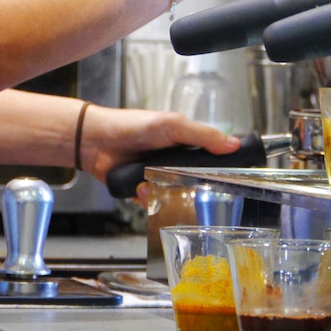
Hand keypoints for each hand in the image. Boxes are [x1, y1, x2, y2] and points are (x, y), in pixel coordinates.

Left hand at [78, 105, 241, 190]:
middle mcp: (173, 162)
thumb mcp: (173, 126)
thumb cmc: (133, 126)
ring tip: (152, 184)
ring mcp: (158, 177)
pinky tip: (140, 189)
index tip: (228, 180)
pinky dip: (148, 199)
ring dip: (165, 194)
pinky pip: (154, 204)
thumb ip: (204, 135)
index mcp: (185, 144)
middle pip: (195, 184)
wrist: (97, 140)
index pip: (211, 160)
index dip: (220, 171)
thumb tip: (233, 145)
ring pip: (174, 197)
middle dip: (190, 189)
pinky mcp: (143, 190)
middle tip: (186, 188)